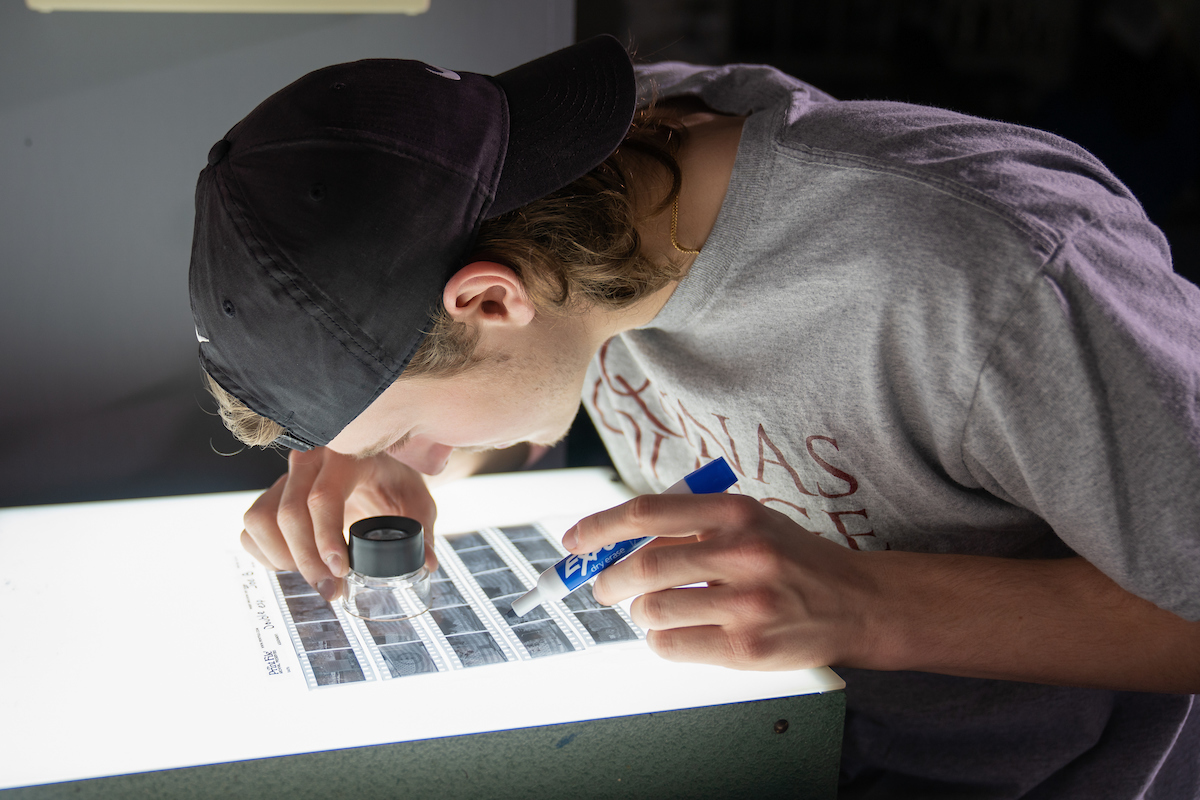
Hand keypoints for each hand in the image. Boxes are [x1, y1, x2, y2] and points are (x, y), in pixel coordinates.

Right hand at [242, 447, 437, 600]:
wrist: (374, 462)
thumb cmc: (393, 479)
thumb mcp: (415, 498)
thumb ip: (422, 530)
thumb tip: (426, 564)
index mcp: (344, 455)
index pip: (322, 497)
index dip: (325, 538)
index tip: (341, 570)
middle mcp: (307, 461)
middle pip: (288, 514)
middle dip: (308, 561)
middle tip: (332, 591)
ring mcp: (284, 477)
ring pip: (260, 520)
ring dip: (284, 558)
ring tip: (316, 575)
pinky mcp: (270, 494)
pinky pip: (251, 528)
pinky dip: (267, 554)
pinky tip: (297, 563)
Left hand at [565, 493, 869, 670]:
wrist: (858, 602)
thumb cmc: (793, 561)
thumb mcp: (749, 523)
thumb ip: (691, 528)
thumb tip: (617, 543)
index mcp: (735, 512)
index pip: (646, 513)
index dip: (600, 527)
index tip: (575, 542)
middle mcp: (742, 553)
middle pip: (643, 566)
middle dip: (608, 580)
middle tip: (602, 587)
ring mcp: (747, 603)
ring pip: (653, 610)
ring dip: (640, 613)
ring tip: (652, 610)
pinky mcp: (747, 648)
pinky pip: (673, 646)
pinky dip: (661, 640)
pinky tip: (678, 631)